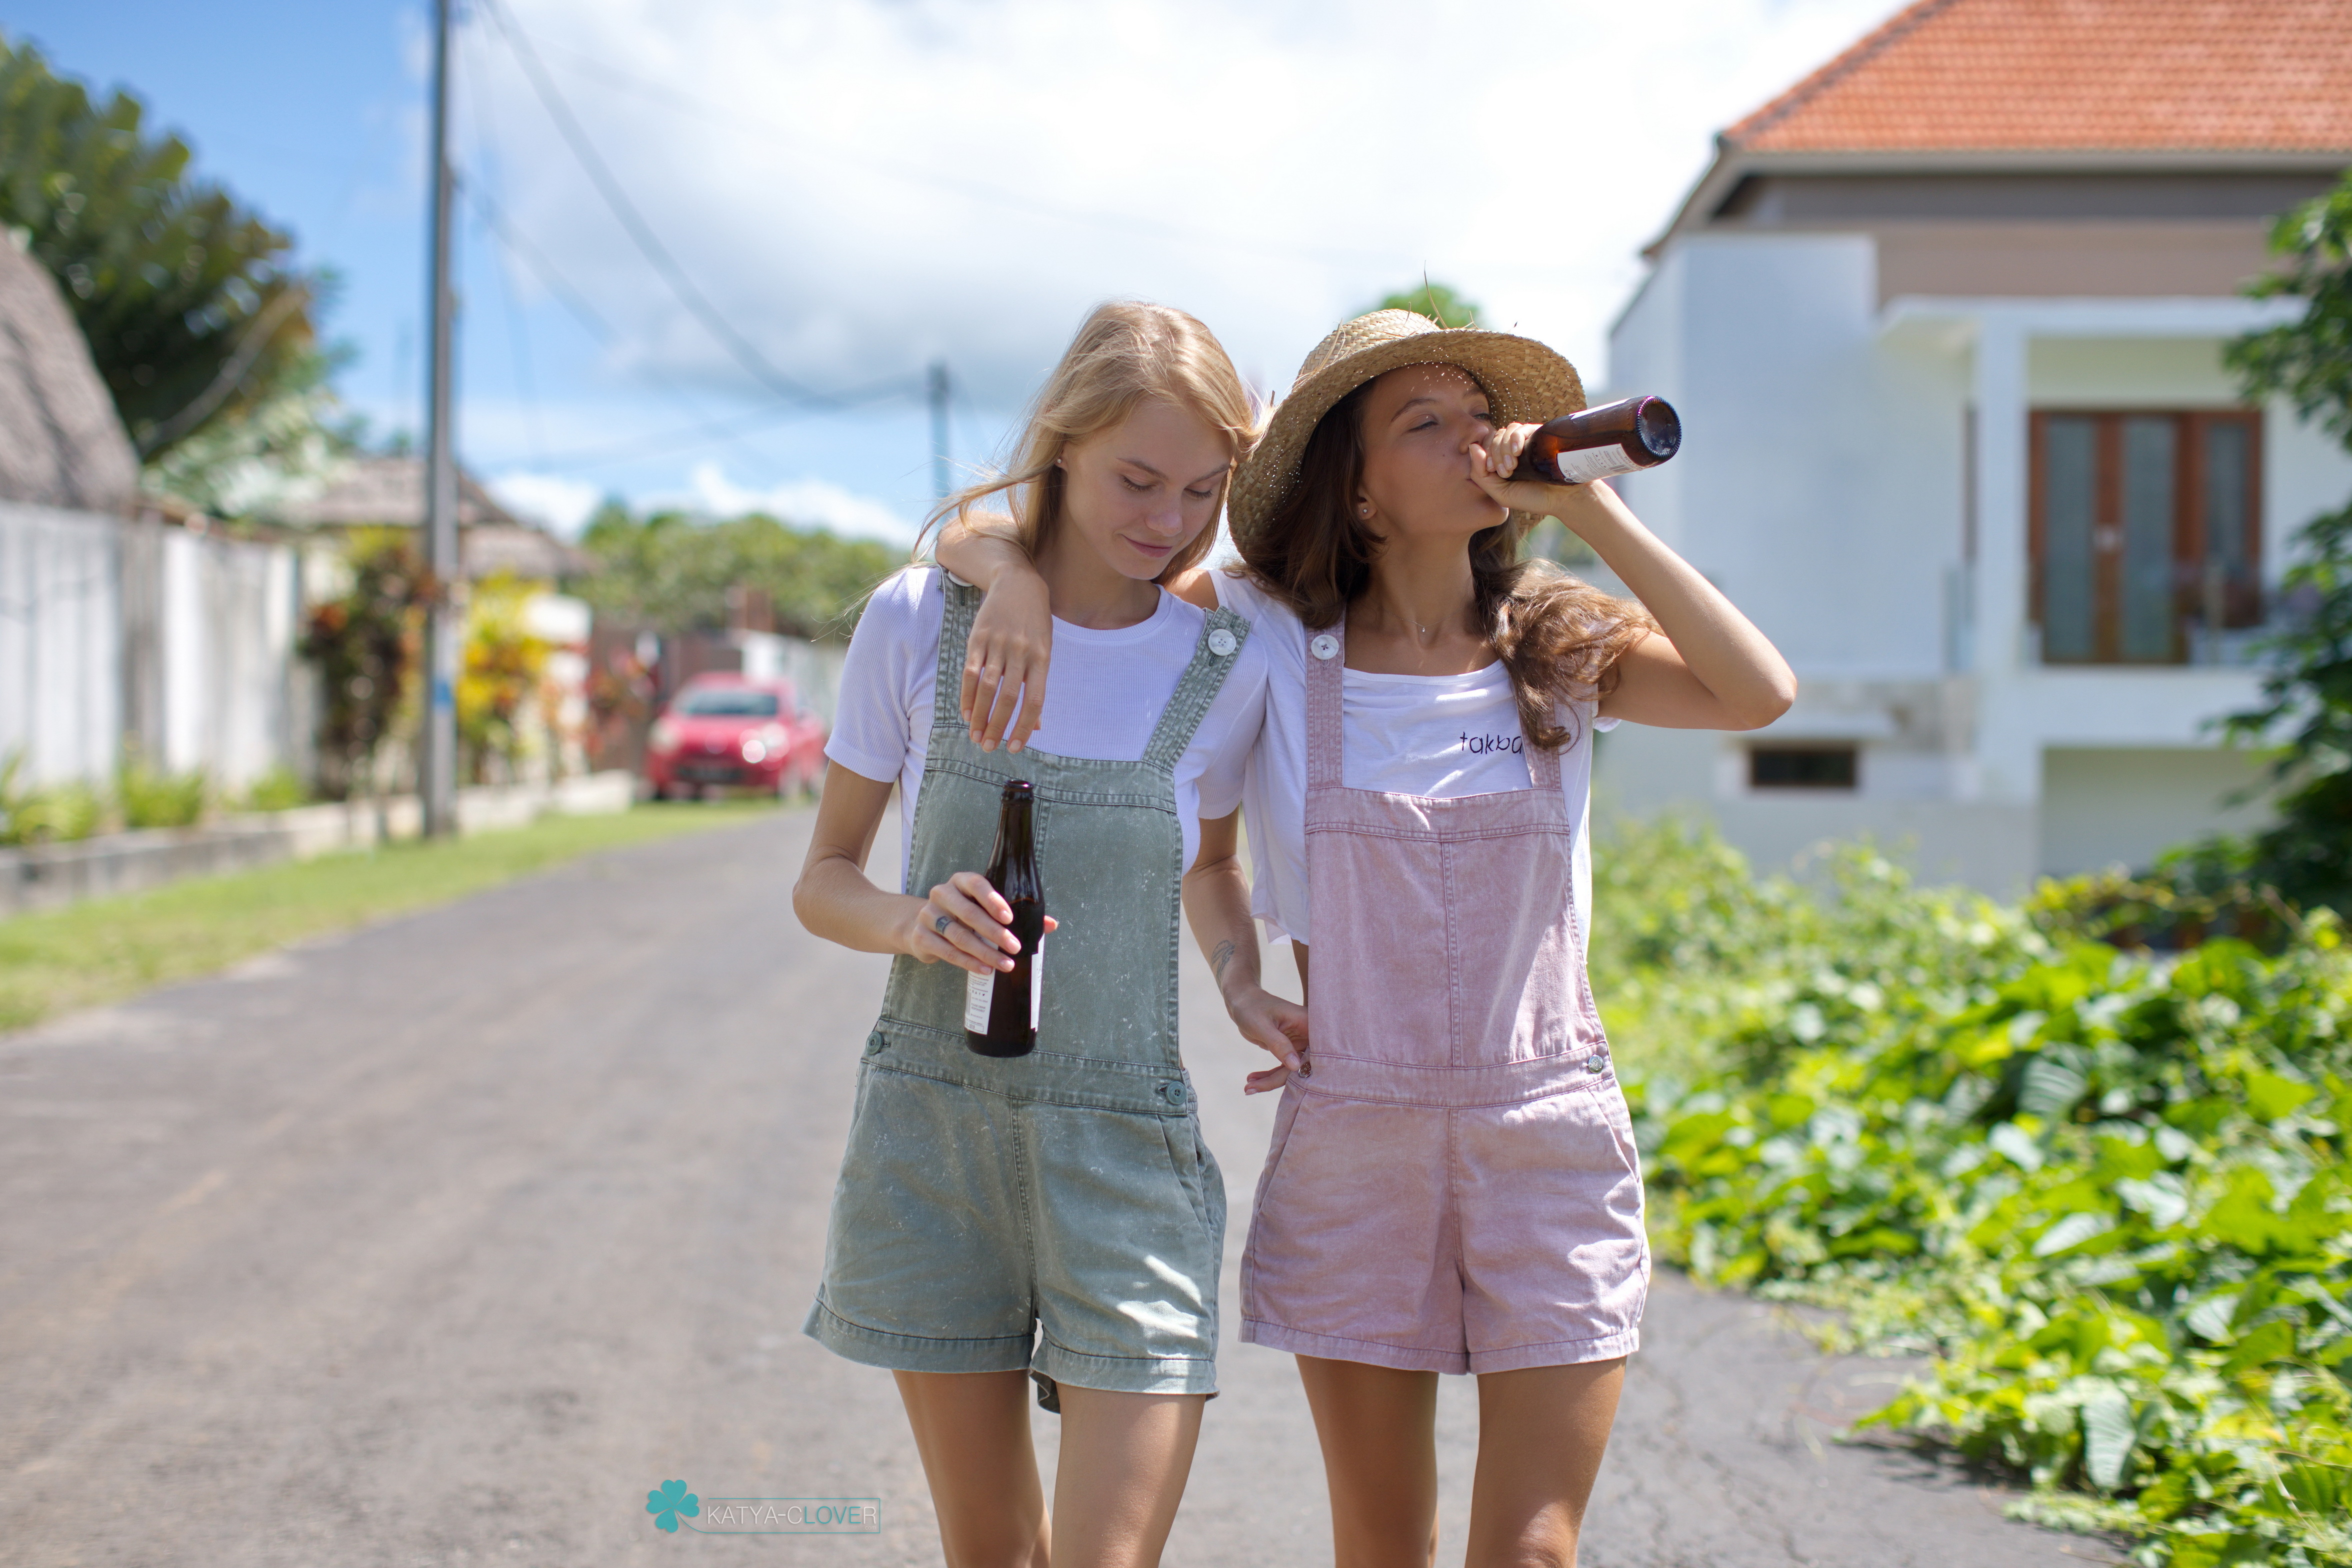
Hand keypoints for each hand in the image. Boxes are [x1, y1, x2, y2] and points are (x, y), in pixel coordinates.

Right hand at [905, 872, 1058, 975]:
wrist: (919, 926)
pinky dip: (968, 962)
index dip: (993, 900)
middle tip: (1015, 946)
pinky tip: (985, 969)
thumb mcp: (984, 909)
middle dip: (994, 932)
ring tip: (1005, 964)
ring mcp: (928, 915)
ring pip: (959, 935)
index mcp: (960, 881)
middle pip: (968, 913)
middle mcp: (942, 894)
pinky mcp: (921, 937)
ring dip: (985, 952)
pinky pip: (947, 952)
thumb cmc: (962, 915)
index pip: (976, 884)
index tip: (1010, 917)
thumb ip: (1016, 914)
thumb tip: (1051, 924)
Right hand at [960, 570, 1050, 752]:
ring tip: (975, 736)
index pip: (1034, 700)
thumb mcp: (1044, 651)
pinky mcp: (978, 637)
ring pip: (986, 687)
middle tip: (988, 747)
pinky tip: (966, 712)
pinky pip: (970, 672)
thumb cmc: (1035, 623)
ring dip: (979, 715)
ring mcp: (998, 643)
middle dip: (997, 726)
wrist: (1018, 583)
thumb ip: (1037, 686)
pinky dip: (967, 695)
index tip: (1014, 747)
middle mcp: (1020, 651)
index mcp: (1042, 658)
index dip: (1024, 726)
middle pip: (1008, 697)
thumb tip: (1037, 726)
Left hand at [1225, 983, 1307, 1093]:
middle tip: (1250, 1089)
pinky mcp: (1290, 1050)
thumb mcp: (1263, 1026)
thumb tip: (1296, 1067)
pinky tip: (1251, 1081)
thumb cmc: (1252, 1007)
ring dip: (1270, 1081)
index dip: (1306, 1071)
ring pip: (1292, 1071)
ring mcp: (1300, 1043)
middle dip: (1277, 1080)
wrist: (1242, 1001)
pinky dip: (1268, 1076)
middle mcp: (1309, 1035)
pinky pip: (1284, 1069)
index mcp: (1309, 1024)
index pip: (1316, 1053)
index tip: (1288, 1087)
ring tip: (1247, 1087)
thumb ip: (1279, 1044)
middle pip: (1303, 1066)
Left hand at [1469, 421, 1588, 516]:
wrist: (1563, 498)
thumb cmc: (1532, 498)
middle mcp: (1512, 449)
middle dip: (1495, 454)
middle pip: (1493, 438)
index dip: (1484, 456)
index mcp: (1501, 461)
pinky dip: (1515, 437)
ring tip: (1513, 465)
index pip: (1484, 447)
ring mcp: (1525, 442)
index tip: (1493, 471)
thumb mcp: (1500, 493)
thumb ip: (1480, 475)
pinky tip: (1518, 450)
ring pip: (1505, 431)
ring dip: (1504, 447)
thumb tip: (1472, 447)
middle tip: (1507, 472)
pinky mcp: (1538, 436)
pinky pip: (1520, 428)